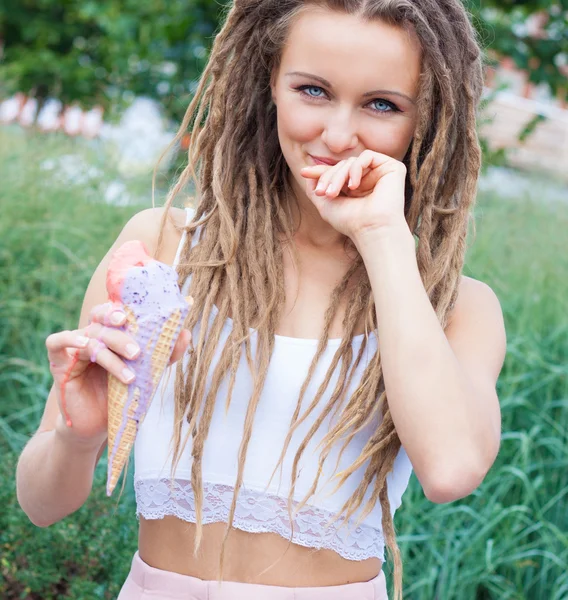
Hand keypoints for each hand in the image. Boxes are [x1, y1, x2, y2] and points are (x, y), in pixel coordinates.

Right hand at [46, 301, 191, 443]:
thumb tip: (185, 333)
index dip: (125, 309)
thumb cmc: (122, 393)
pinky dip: (69, 339)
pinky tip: (85, 347)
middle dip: (120, 332)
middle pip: (103, 320)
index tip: (138, 317)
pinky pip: (56, 342)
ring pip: (91, 337)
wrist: (98, 425)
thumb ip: (165, 354)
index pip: (116, 311)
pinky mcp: (59, 363)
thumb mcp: (147, 372)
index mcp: (112, 333)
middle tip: (137, 351)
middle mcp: (94, 335)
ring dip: (112, 355)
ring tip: (130, 376)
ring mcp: (75, 348)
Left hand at [300, 150, 409, 240]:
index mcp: (357, 188)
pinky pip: (367, 156)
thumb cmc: (350, 222)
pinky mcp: (392, 167)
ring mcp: (381, 173)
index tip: (304, 173)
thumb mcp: (326, 205)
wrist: (371, 230)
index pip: (338, 173)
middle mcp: (369, 179)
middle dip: (329, 177)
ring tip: (333, 194)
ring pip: (352, 161)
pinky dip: (355, 168)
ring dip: (339, 175)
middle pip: (343, 166)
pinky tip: (354, 186)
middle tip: (323, 192)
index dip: (321, 172)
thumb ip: (316, 189)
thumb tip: (308, 173)